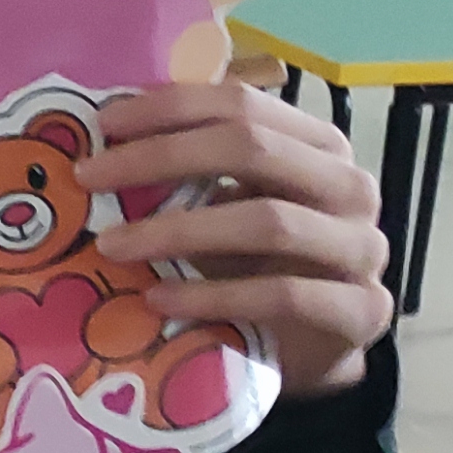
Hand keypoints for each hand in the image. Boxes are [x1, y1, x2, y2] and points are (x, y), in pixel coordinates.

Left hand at [80, 82, 393, 399]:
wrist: (316, 347)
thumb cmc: (263, 266)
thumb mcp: (230, 207)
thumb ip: (192, 172)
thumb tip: (102, 142)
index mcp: (318, 146)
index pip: (243, 105)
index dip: (170, 107)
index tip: (103, 123)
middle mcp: (350, 186)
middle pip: (253, 149)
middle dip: (161, 157)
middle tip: (90, 177)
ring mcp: (362, 248)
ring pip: (268, 221)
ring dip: (178, 231)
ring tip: (112, 245)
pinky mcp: (361, 309)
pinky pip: (281, 295)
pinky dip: (212, 296)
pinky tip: (158, 300)